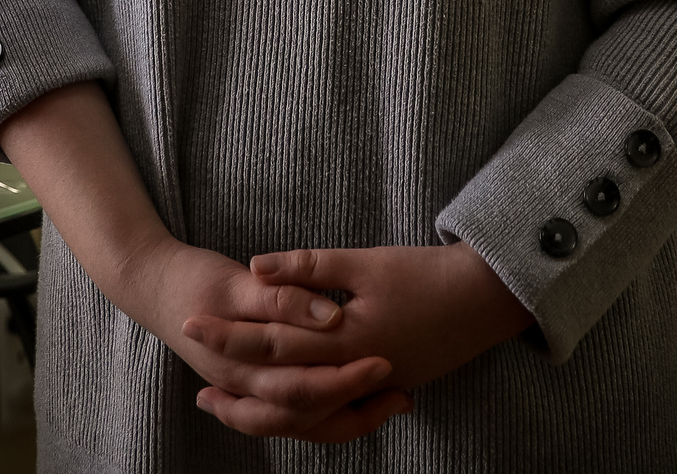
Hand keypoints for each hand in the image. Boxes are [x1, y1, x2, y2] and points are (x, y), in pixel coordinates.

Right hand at [117, 236, 413, 441]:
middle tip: (404, 390)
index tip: (385, 363)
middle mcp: (245, 388)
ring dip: (350, 417)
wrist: (151, 283)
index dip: (346, 379)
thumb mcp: (236, 283)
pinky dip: (330, 414)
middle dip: (359, 406)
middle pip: (309, 415)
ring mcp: (247, 392)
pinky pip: (297, 416)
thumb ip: (283, 298)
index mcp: (240, 365)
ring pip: (304, 424)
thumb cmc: (192, 279)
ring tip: (395, 401)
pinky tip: (362, 403)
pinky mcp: (253, 387)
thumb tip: (331, 315)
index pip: (302, 388)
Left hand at [184, 242, 532, 431]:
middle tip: (196, 382)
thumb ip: (308, 269)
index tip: (191, 324)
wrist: (485, 300)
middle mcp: (352, 374)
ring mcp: (369, 388)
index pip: (271, 344)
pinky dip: (300, 411)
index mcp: (343, 340)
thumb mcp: (365, 263)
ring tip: (224, 403)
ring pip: (305, 413)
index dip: (229, 336)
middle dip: (236, 382)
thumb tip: (254, 267)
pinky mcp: (382, 388)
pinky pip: (331, 414)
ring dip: (262, 409)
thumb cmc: (426, 275)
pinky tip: (280, 400)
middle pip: (280, 387)